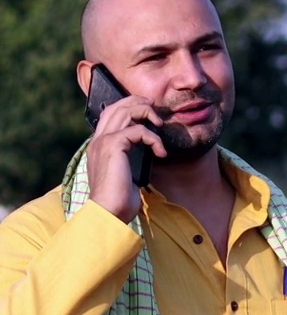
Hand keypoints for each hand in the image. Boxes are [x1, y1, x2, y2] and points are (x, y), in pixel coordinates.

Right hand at [86, 96, 166, 221]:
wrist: (108, 212)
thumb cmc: (119, 200)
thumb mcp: (125, 175)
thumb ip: (129, 159)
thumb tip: (146, 153)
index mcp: (98, 146)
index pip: (109, 116)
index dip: (127, 108)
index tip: (147, 112)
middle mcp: (97, 140)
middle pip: (116, 107)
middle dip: (137, 102)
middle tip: (154, 108)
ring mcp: (103, 141)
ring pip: (125, 111)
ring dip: (146, 113)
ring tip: (160, 124)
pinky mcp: (113, 145)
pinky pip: (138, 131)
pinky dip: (154, 139)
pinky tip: (161, 153)